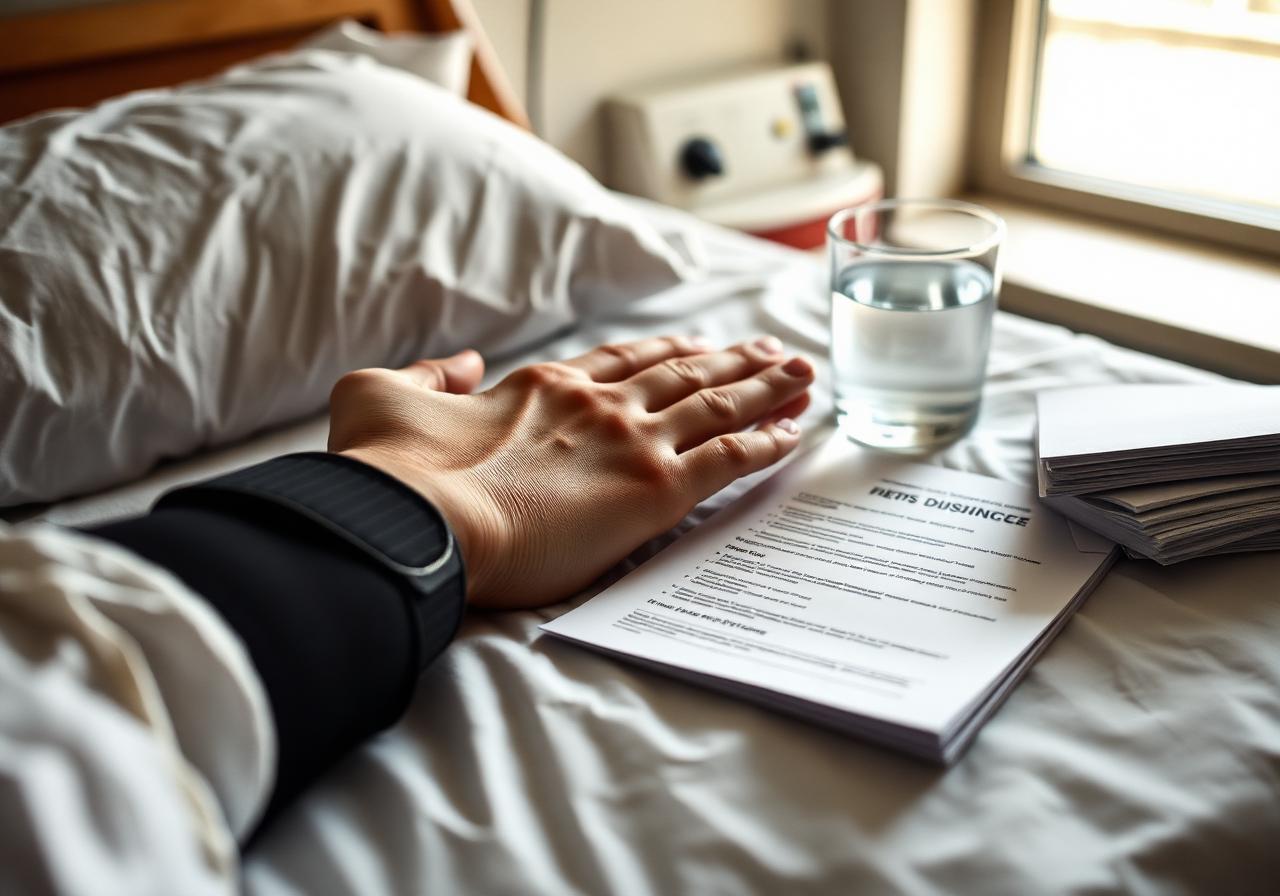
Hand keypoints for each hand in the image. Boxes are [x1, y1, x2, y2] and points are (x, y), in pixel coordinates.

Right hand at [327, 336, 812, 608]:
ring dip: (764, 388)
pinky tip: (794, 435)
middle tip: (775, 352)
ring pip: (717, 406)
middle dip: (732, 362)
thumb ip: (430, 373)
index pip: (623, 362)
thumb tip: (459, 364)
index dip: (666, 353)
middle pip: (684, 374)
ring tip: (802, 374)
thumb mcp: (379, 391)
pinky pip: (728, 461)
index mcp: (542, 385)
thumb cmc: (389, 466)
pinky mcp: (651, 493)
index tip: (697, 346)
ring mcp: (630, 444)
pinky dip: (765, 444)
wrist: (411, 516)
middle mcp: (597, 405)